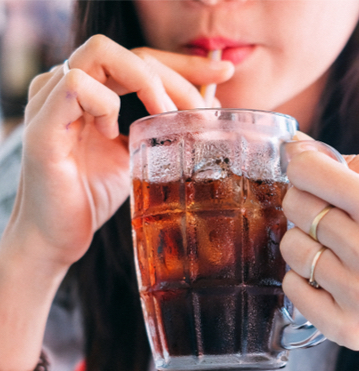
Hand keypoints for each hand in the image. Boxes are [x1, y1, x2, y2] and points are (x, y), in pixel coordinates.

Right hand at [8, 35, 233, 267]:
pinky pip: (74, 87)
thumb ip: (161, 130)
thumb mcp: (138, 157)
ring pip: (101, 54)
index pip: (142, 59)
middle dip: (177, 75)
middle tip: (202, 110)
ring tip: (163, 118)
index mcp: (93, 93)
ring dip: (146, 82)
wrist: (57, 237)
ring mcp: (51, 103)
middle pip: (129, 52)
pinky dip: (104, 104)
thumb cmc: (93, 196)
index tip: (222, 74)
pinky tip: (111, 134)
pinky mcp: (42, 128)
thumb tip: (206, 110)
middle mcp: (69, 88)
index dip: (184, 64)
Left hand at [280, 137, 358, 351]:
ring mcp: (356, 293)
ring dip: (303, 243)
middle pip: (294, 206)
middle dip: (303, 203)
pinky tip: (327, 277)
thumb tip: (298, 147)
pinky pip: (291, 288)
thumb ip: (357, 159)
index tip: (309, 174)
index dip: (302, 168)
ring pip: (290, 248)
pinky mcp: (345, 326)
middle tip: (325, 215)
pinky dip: (301, 279)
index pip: (308, 171)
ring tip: (331, 249)